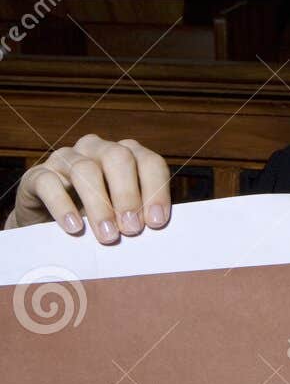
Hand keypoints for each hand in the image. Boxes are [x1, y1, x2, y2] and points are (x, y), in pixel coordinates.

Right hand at [4, 133, 169, 240]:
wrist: (48, 223)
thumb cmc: (95, 216)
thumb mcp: (122, 214)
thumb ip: (139, 214)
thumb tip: (156, 227)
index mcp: (126, 154)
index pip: (149, 162)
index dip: (156, 190)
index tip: (157, 222)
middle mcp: (97, 149)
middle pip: (118, 158)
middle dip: (128, 195)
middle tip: (132, 230)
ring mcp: (65, 158)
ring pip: (85, 170)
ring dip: (99, 204)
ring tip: (108, 235)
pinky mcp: (37, 174)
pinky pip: (49, 183)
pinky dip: (63, 206)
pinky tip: (74, 227)